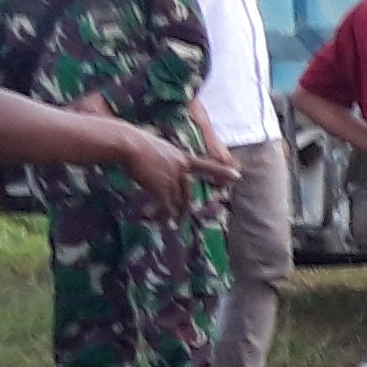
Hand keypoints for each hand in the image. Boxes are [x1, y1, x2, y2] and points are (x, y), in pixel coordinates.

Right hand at [119, 128, 237, 216]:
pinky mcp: (162, 186)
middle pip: (187, 192)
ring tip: (171, 222)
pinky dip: (165, 213)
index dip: (222, 171)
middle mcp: (182, 169)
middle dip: (183, 207)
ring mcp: (174, 178)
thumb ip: (166, 162)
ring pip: (177, 201)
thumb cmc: (136, 143)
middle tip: (181, 219)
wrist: (128, 144)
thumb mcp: (159, 149)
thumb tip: (160, 173)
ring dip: (174, 213)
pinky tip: (161, 220)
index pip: (206, 165)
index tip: (237, 176)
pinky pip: (167, 205)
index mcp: (183, 158)